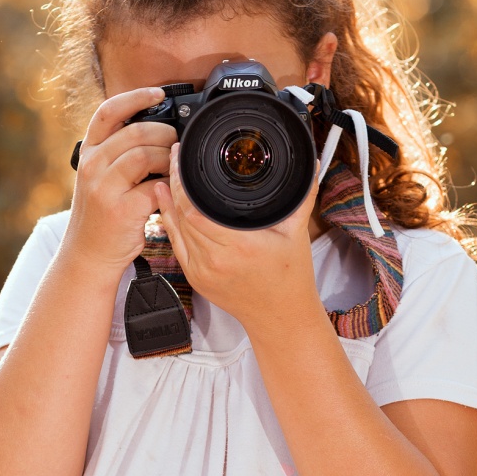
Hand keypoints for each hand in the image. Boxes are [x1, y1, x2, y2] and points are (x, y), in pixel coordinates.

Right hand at [62, 88, 177, 272]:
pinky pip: (155, 185)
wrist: (88, 254)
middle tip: (176, 143)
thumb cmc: (102, 213)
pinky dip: (169, 184)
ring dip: (168, 158)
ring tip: (173, 167)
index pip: (109, 111)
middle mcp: (92, 165)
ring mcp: (104, 187)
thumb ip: (118, 152)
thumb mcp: (100, 176)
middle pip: (136, 131)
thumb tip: (157, 128)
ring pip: (146, 154)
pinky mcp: (121, 208)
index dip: (135, 97)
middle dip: (164, 133)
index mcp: (88, 152)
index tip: (158, 93)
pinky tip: (171, 188)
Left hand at [154, 142, 320, 328]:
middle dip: (175, 183)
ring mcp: (202, 271)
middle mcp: (217, 260)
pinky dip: (169, 222)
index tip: (184, 158)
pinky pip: (176, 244)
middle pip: (183, 214)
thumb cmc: (290, 277)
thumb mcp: (297, 233)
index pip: (196, 208)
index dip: (184, 181)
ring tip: (168, 174)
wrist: (280, 317)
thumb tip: (312, 166)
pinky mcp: (196, 278)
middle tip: (175, 158)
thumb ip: (302, 196)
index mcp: (240, 246)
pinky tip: (164, 204)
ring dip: (170, 200)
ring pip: (176, 228)